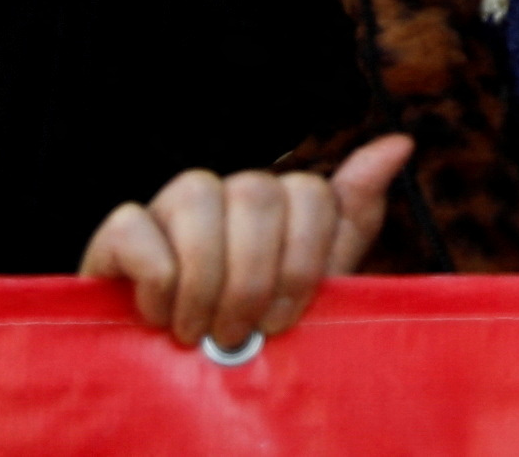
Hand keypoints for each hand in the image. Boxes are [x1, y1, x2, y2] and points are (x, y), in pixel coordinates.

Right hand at [77, 134, 405, 349]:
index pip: (310, 193)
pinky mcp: (118, 231)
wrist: (171, 375)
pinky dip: (155, 277)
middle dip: (254, 276)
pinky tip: (159, 314)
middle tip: (238, 332)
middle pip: (257, 192)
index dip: (302, 262)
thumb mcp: (312, 288)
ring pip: (196, 194)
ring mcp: (171, 204)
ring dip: (204, 279)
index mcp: (278, 202)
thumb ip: (350, 219)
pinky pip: (136, 225)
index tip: (283, 320)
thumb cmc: (249, 331)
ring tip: (199, 331)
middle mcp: (227, 191)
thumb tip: (400, 143)